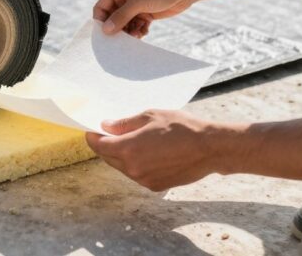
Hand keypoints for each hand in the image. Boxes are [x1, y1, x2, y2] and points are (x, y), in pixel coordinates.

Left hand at [84, 109, 222, 191]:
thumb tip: (106, 126)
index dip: (93, 137)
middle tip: (110, 134)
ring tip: (132, 141)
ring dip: (121, 156)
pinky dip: (135, 164)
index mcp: (128, 149)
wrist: (209, 148)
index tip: (92, 130)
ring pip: (122, 168)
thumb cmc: (181, 127)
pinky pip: (136, 174)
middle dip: (105, 146)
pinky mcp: (155, 186)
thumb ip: (124, 123)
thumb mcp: (150, 116)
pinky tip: (147, 153)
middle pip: (108, 158)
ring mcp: (143, 180)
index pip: (99, 145)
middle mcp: (132, 168)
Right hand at [93, 0, 193, 36]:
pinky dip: (138, 31)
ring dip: (129, 32)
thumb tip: (105, 30)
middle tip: (123, 41)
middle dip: (117, 29)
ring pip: (124, 24)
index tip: (106, 37)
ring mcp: (134, 5)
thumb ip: (121, 16)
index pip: (101, 8)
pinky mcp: (144, 12)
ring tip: (138, 34)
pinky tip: (145, 31)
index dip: (101, 22)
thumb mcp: (139, 2)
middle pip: (112, 18)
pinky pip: (134, 26)